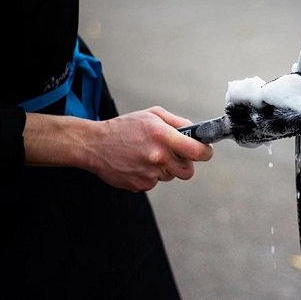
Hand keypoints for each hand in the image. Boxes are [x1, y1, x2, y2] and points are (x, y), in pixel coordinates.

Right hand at [23, 106, 212, 191]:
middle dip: (185, 164)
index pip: (198, 152)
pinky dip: (150, 175)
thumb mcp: (152, 115)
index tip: (205, 151)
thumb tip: (195, 132)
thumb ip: (177, 122)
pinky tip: (138, 163)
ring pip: (171, 176)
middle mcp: (158, 157)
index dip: (206, 152)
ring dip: (166, 168)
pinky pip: (155, 182)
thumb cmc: (124, 127)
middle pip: (188, 171)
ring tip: (148, 155)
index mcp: (163, 136)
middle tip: (175, 155)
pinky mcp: (140, 185)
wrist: (94, 144)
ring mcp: (149, 173)